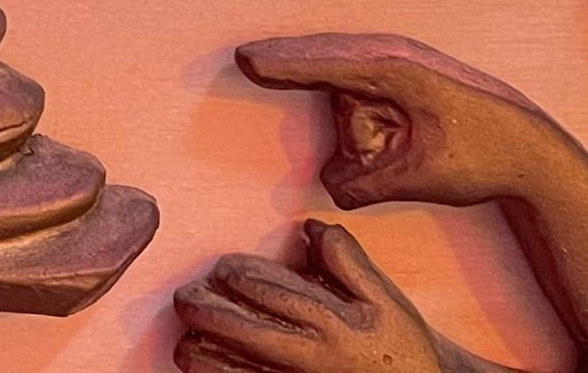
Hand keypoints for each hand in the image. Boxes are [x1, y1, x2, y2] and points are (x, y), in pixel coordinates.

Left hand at [175, 220, 451, 372]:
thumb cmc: (400, 348)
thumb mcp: (384, 299)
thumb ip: (346, 259)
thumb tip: (310, 228)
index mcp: (327, 323)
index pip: (265, 291)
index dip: (234, 275)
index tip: (222, 269)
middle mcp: (305, 357)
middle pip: (235, 330)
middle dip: (201, 308)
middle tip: (187, 297)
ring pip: (222, 369)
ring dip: (199, 348)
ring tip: (192, 334)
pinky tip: (206, 361)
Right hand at [238, 34, 559, 210]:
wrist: (537, 150)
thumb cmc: (482, 157)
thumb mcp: (418, 178)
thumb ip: (363, 183)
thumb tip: (330, 187)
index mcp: (396, 72)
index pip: (325, 64)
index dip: (284, 63)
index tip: (246, 59)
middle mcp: (396, 54)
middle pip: (328, 65)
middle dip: (292, 64)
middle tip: (247, 59)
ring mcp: (403, 57)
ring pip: (348, 85)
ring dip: (348, 113)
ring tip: (383, 155)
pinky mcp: (408, 70)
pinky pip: (363, 83)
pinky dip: (352, 99)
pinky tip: (359, 123)